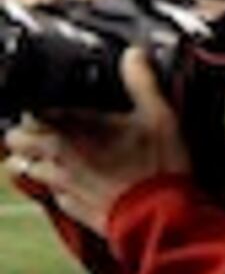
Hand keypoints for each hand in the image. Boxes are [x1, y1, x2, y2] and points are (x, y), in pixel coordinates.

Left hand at [6, 50, 188, 232]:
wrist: (160, 219)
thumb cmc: (159, 166)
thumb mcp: (161, 117)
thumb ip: (142, 82)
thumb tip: (133, 54)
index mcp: (72, 129)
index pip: (29, 112)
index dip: (36, 109)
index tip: (50, 107)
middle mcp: (56, 156)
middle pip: (13, 140)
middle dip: (24, 134)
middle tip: (45, 130)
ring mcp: (59, 184)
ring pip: (22, 167)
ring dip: (32, 159)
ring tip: (53, 155)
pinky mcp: (68, 207)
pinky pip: (48, 192)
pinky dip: (55, 185)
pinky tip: (75, 181)